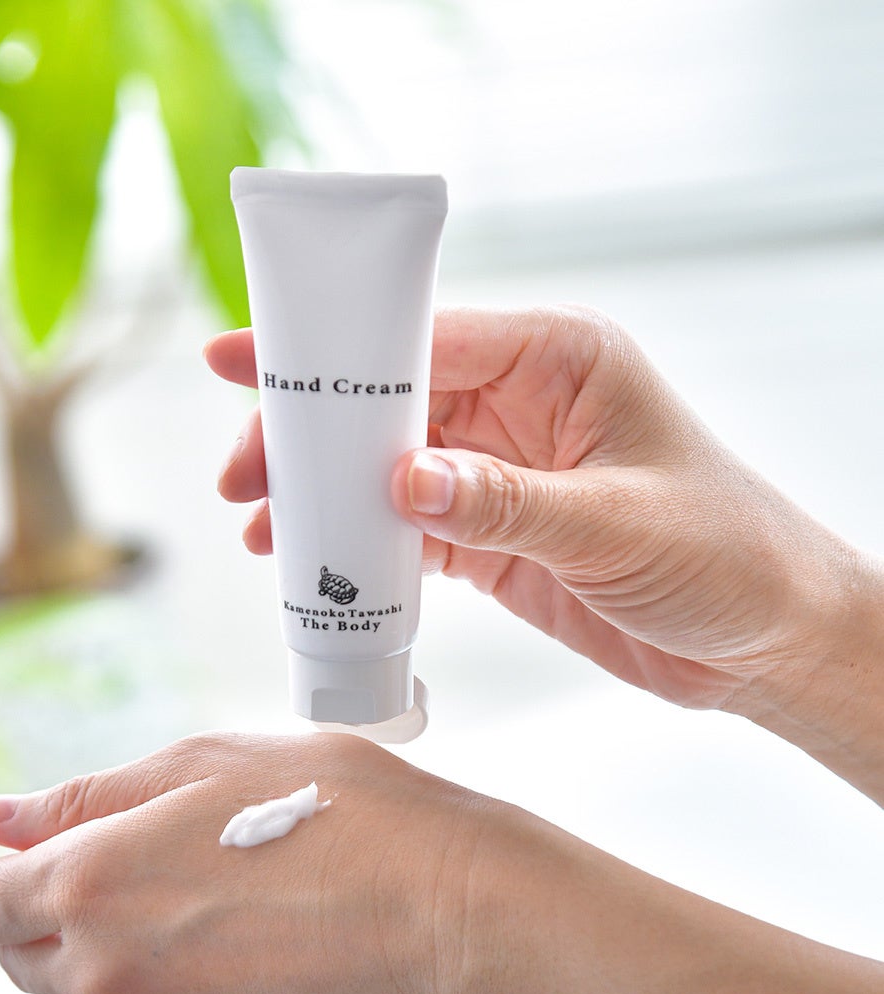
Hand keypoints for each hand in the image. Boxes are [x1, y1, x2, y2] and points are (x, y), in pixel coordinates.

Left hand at [0, 730, 883, 993]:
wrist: (444, 906)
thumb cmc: (333, 808)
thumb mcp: (201, 765)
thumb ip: (82, 798)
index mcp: (91, 882)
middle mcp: (108, 972)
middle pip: (23, 955)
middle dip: (35, 913)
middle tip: (100, 864)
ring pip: (93, 990)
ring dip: (111, 944)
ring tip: (204, 888)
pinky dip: (171, 981)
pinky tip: (243, 936)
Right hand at [210, 307, 883, 797]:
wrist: (762, 640)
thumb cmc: (728, 556)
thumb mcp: (615, 523)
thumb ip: (506, 502)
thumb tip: (404, 482)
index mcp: (556, 360)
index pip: (426, 340)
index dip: (333, 353)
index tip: (250, 360)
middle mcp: (519, 404)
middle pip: (386, 404)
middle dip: (309, 437)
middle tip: (242, 475)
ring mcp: (499, 470)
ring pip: (384, 468)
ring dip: (323, 496)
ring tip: (263, 529)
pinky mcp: (489, 532)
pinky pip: (405, 528)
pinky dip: (358, 545)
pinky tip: (316, 563)